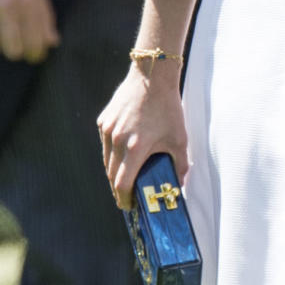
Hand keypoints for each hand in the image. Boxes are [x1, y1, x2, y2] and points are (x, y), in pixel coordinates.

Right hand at [0, 0, 59, 62]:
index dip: (36, 54)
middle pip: (14, 51)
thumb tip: (52, 42)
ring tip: (0, 32)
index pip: (36, 43)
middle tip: (17, 45)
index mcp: (30, 2)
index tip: (35, 55)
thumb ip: (46, 15)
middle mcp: (9, 8)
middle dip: (17, 52)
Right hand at [97, 64, 188, 209]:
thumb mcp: (179, 139)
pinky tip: (123, 155)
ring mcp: (108, 130)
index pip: (122, 184)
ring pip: (106, 161)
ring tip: (125, 179)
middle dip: (118, 189)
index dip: (124, 200)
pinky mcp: (103, 121)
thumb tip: (179, 185)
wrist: (152, 77)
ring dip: (114, 173)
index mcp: (136, 148)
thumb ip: (180, 165)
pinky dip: (112, 154)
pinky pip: (105, 145)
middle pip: (112, 176)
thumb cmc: (168, 108)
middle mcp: (117, 140)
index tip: (128, 207)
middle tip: (127, 197)